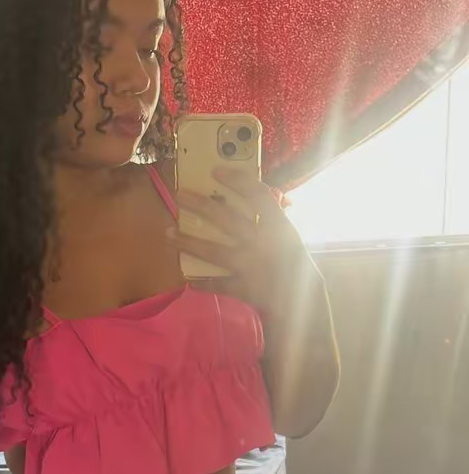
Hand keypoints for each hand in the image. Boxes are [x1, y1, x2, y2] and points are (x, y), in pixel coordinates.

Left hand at [167, 167, 317, 315]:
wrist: (305, 302)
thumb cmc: (293, 262)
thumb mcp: (288, 236)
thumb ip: (272, 217)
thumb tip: (259, 195)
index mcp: (278, 227)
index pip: (258, 196)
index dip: (237, 181)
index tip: (216, 171)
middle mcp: (262, 244)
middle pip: (226, 220)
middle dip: (200, 206)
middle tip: (179, 195)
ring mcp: (250, 267)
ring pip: (213, 252)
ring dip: (188, 243)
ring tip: (168, 234)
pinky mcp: (243, 288)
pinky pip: (217, 284)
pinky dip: (202, 282)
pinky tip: (187, 278)